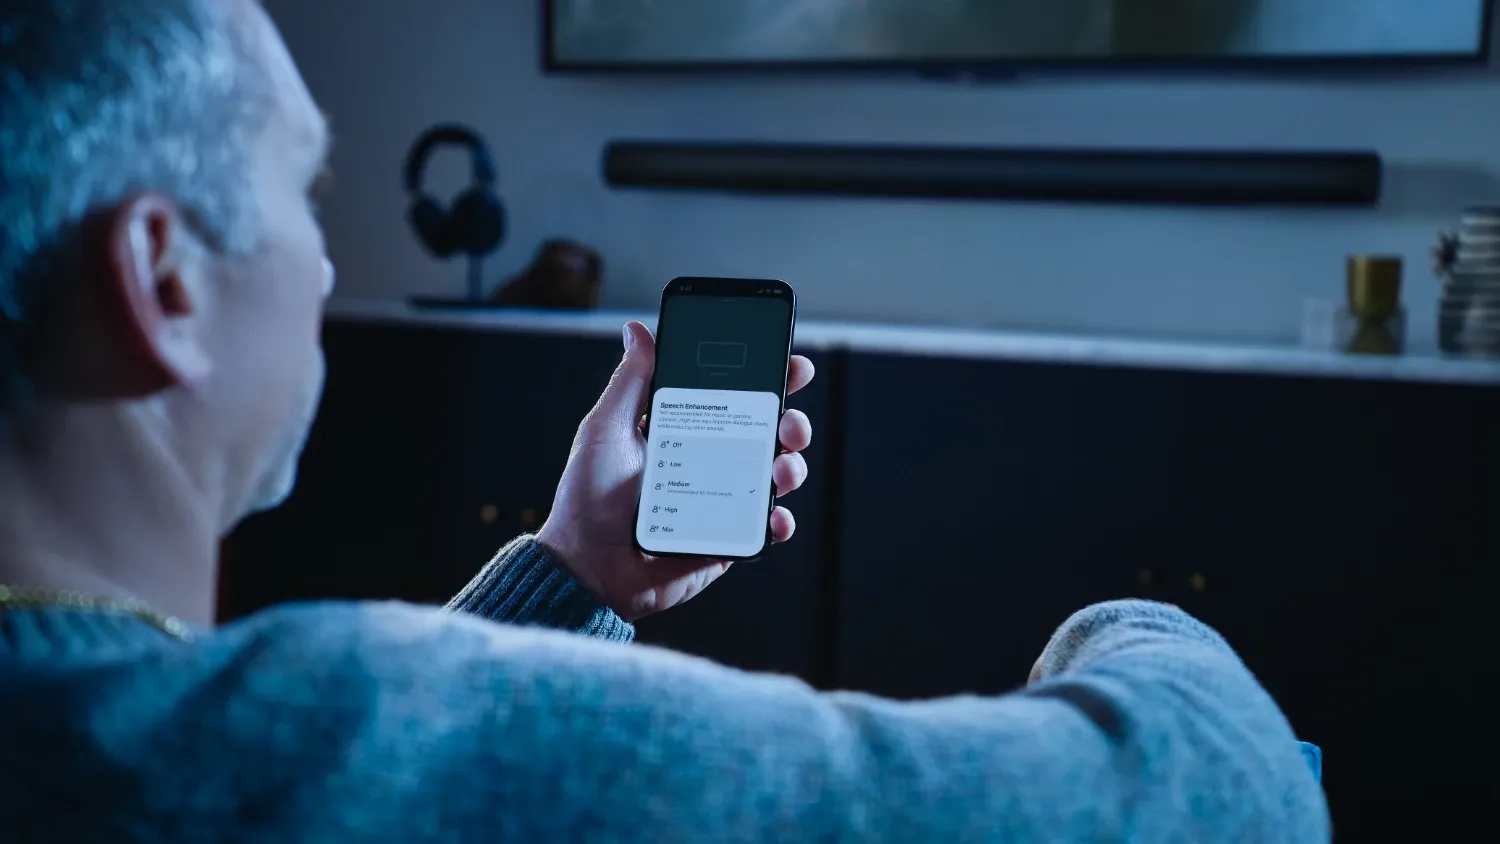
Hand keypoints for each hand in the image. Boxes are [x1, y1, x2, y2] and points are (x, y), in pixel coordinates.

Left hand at [537, 321, 814, 620]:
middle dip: (791, 421)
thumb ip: (630, 381)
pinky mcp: (727, 539)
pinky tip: (773, 516)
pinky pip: (767, 528)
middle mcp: (709, 461)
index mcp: (685, 430)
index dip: (767, 378)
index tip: (791, 364)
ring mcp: (722, 500)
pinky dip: (779, 521)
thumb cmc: (587, 498)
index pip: (735, 397)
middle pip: (767, 433)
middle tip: (788, 422)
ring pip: (776, 476)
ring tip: (781, 468)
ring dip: (792, 466)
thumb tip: (639, 330)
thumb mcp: (606, 429)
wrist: (587, 567)